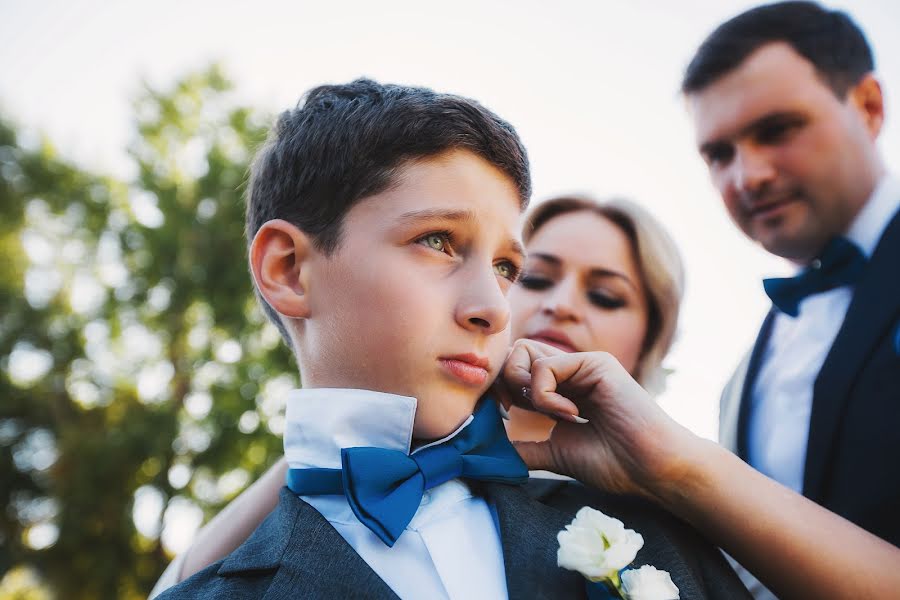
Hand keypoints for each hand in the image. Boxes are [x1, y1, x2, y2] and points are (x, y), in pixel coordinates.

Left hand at [494, 339, 691, 499]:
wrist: (653, 469)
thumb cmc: (615, 464)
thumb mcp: (555, 454)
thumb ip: (524, 446)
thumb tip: (487, 447)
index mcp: (560, 391)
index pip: (515, 372)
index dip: (500, 390)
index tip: (502, 416)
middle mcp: (569, 373)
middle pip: (515, 354)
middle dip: (505, 382)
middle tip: (516, 410)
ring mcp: (582, 365)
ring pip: (525, 353)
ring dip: (525, 388)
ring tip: (551, 415)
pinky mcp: (595, 363)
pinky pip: (546, 366)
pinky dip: (546, 394)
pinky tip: (570, 415)